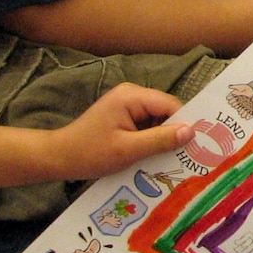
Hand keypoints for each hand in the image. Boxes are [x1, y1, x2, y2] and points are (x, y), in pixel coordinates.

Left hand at [44, 84, 193, 178]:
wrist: (57, 158)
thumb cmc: (90, 153)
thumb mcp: (127, 150)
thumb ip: (160, 140)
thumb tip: (191, 131)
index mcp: (132, 96)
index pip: (170, 105)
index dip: (183, 124)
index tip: (194, 146)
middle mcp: (131, 94)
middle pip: (165, 110)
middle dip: (173, 132)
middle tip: (184, 155)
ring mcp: (126, 104)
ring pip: (157, 119)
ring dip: (161, 138)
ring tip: (168, 158)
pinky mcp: (123, 115)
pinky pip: (146, 124)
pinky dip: (151, 139)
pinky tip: (152, 156)